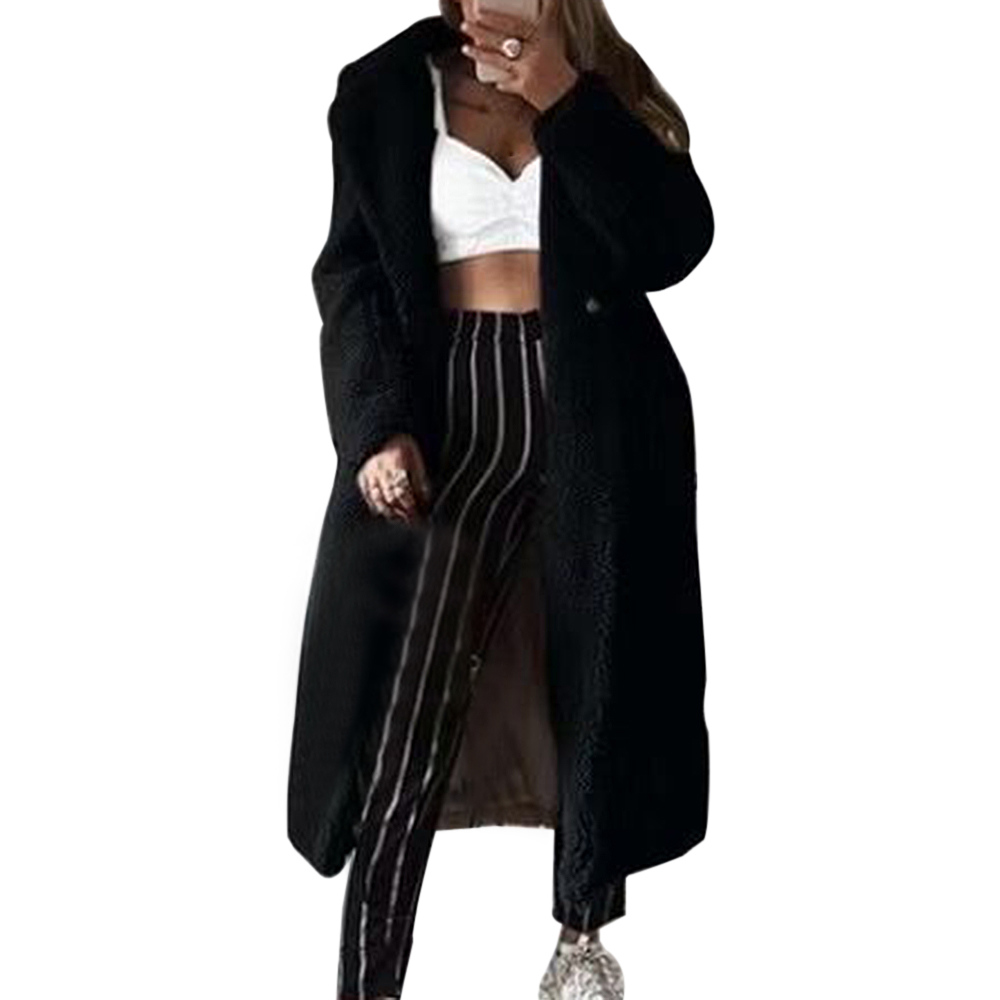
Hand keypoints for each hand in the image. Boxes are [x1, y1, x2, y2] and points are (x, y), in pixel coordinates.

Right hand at [356, 433, 432, 522]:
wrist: (386, 435)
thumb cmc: (403, 447)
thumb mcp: (417, 460)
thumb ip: (420, 480)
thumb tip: (425, 499)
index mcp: (396, 464)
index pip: (403, 491)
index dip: (411, 505)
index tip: (420, 514)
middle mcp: (380, 470)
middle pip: (390, 498)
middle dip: (402, 512)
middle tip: (412, 521)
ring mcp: (369, 474)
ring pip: (377, 499)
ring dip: (390, 513)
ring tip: (400, 519)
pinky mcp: (362, 476)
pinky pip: (367, 495)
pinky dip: (375, 506)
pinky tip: (383, 511)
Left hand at [459, 0, 579, 111]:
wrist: (568, 92)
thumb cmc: (559, 58)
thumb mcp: (554, 31)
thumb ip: (550, 8)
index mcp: (541, 36)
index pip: (515, 25)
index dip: (496, 18)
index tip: (479, 12)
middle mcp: (533, 53)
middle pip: (502, 41)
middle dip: (481, 32)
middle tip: (465, 25)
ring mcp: (528, 72)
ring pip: (499, 61)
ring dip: (481, 54)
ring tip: (465, 48)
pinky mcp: (526, 89)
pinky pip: (509, 84)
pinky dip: (502, 83)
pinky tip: (494, 83)